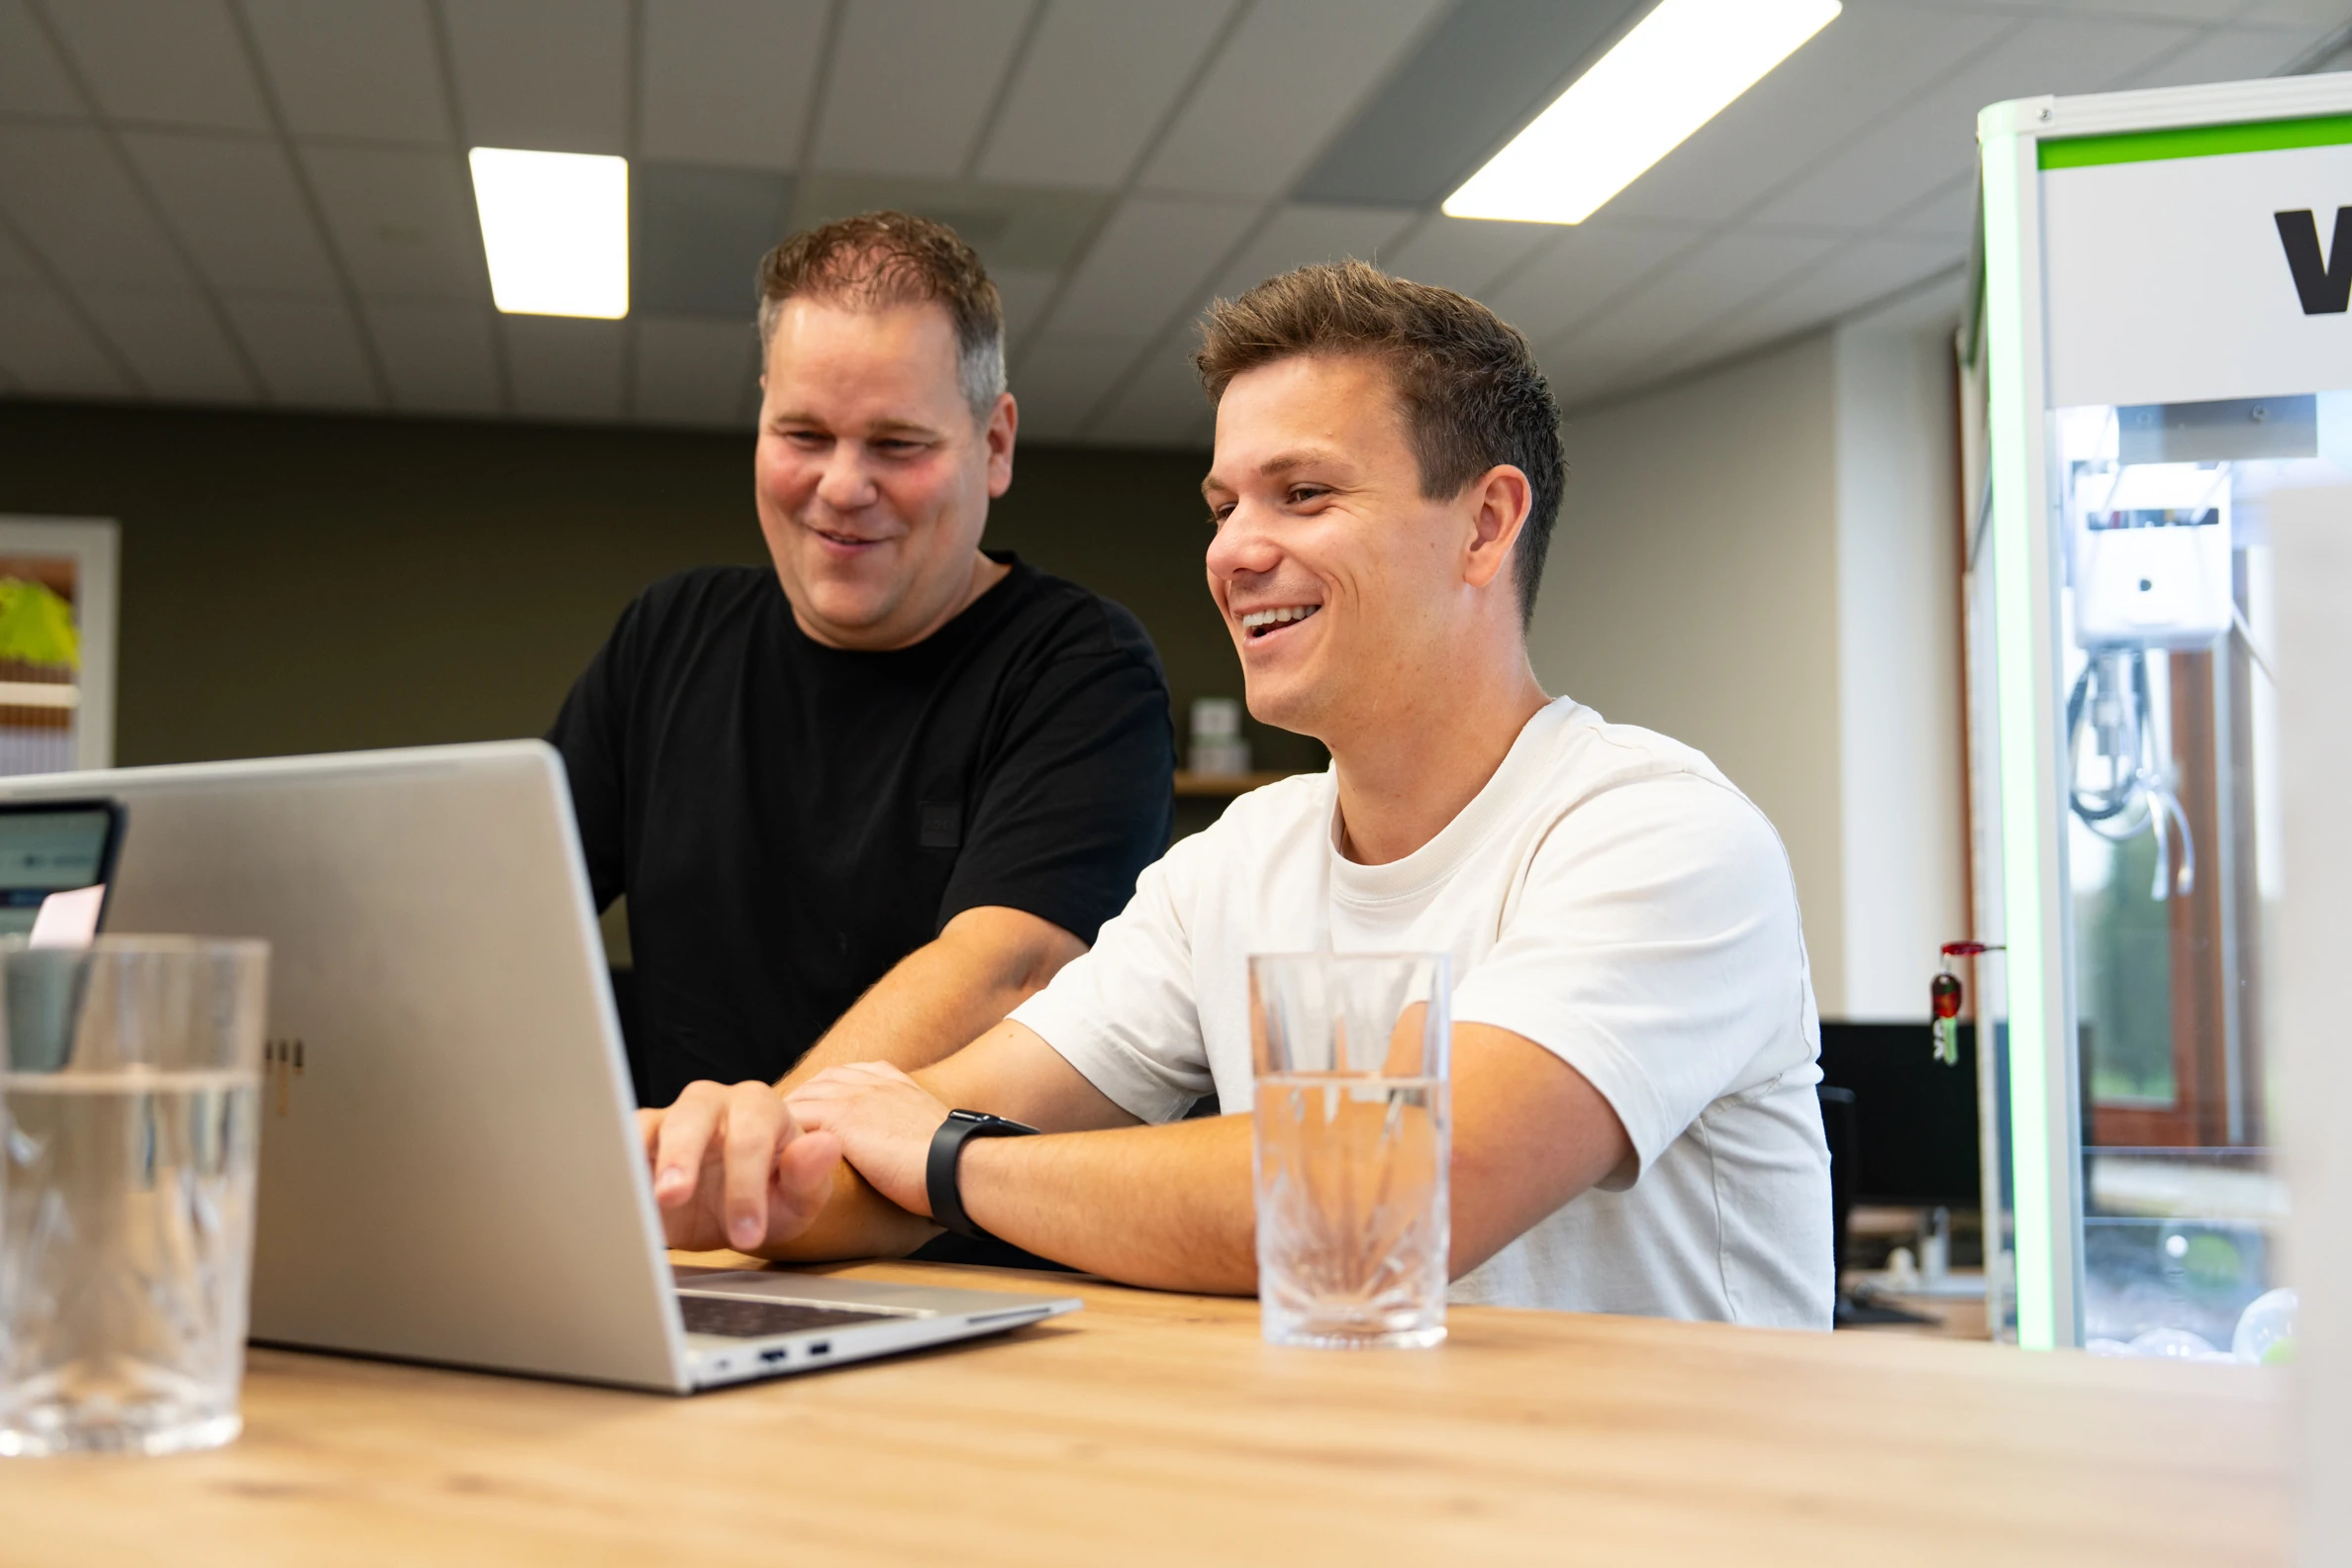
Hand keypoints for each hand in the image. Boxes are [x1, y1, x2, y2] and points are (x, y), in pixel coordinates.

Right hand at [637, 1080, 841, 1253]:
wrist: (737, 1212)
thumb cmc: (774, 1197)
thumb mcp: (800, 1198)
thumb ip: (811, 1175)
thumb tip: (823, 1146)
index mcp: (761, 1108)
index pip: (752, 1136)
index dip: (747, 1185)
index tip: (746, 1234)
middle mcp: (715, 1103)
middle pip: (694, 1115)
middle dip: (684, 1155)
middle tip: (675, 1196)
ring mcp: (673, 1117)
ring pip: (652, 1123)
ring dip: (645, 1158)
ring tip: (645, 1196)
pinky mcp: (640, 1139)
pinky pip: (622, 1143)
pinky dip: (617, 1165)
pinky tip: (619, 1195)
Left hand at [784, 1063, 952, 1216]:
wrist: (959, 1165)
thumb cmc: (954, 1163)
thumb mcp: (931, 1132)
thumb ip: (909, 1129)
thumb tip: (910, 1150)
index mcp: (894, 1081)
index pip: (847, 1075)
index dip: (827, 1094)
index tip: (815, 1111)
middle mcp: (873, 1081)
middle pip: (820, 1082)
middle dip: (801, 1102)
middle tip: (782, 1129)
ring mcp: (855, 1096)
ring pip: (803, 1098)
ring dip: (786, 1119)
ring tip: (770, 1144)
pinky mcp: (842, 1118)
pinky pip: (796, 1119)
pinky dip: (782, 1135)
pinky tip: (774, 1154)